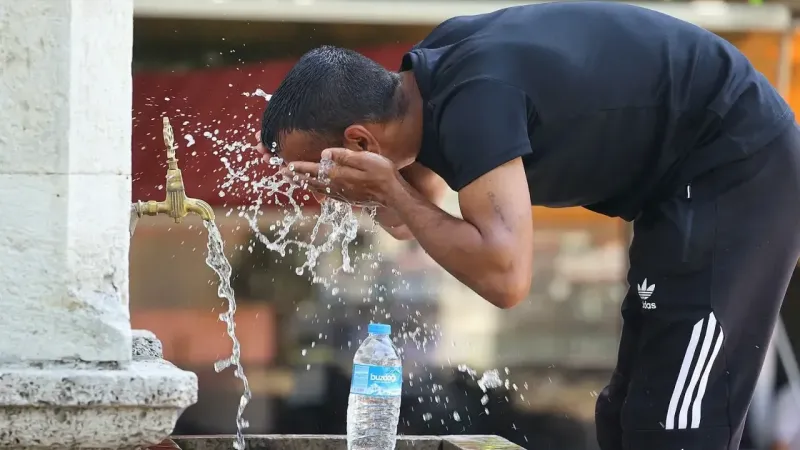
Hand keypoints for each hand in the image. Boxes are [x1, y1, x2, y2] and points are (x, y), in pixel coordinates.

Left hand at [283, 148, 404, 206]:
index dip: (299, 167)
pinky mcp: (347, 198)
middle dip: (296, 176)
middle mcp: (336, 186)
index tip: (286, 165)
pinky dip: (315, 189)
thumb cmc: (382, 173)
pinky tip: (314, 188)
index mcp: (338, 175)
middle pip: (311, 181)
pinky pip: (325, 193)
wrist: (393, 194)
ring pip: (317, 188)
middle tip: (282, 172)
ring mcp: (341, 194)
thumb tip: (324, 153)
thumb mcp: (364, 159)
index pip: (314, 170)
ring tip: (294, 179)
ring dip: (303, 183)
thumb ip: (343, 156)